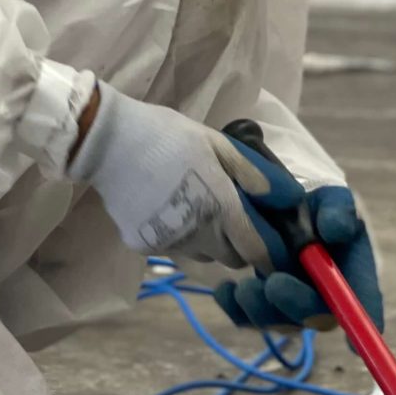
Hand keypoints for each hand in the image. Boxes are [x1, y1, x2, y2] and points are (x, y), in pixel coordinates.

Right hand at [70, 86, 304, 270]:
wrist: (108, 142)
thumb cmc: (169, 136)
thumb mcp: (218, 145)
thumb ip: (253, 175)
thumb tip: (287, 199)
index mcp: (221, 209)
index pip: (257, 253)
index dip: (269, 254)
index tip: (271, 244)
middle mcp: (198, 235)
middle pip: (231, 258)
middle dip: (238, 243)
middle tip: (230, 214)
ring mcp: (169, 244)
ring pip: (202, 254)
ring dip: (208, 240)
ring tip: (195, 206)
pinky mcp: (144, 246)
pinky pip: (173, 248)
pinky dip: (177, 235)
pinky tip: (165, 208)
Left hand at [213, 185, 384, 331]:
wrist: (271, 200)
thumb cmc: (309, 199)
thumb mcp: (326, 196)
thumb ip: (336, 208)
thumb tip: (336, 231)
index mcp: (352, 266)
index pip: (363, 298)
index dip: (362, 322)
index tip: (353, 342)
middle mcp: (325, 292)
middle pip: (318, 317)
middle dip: (296, 305)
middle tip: (274, 284)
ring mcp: (293, 303)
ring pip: (281, 322)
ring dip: (262, 310)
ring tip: (244, 287)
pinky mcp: (262, 304)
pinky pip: (249, 318)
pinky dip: (235, 308)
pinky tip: (225, 289)